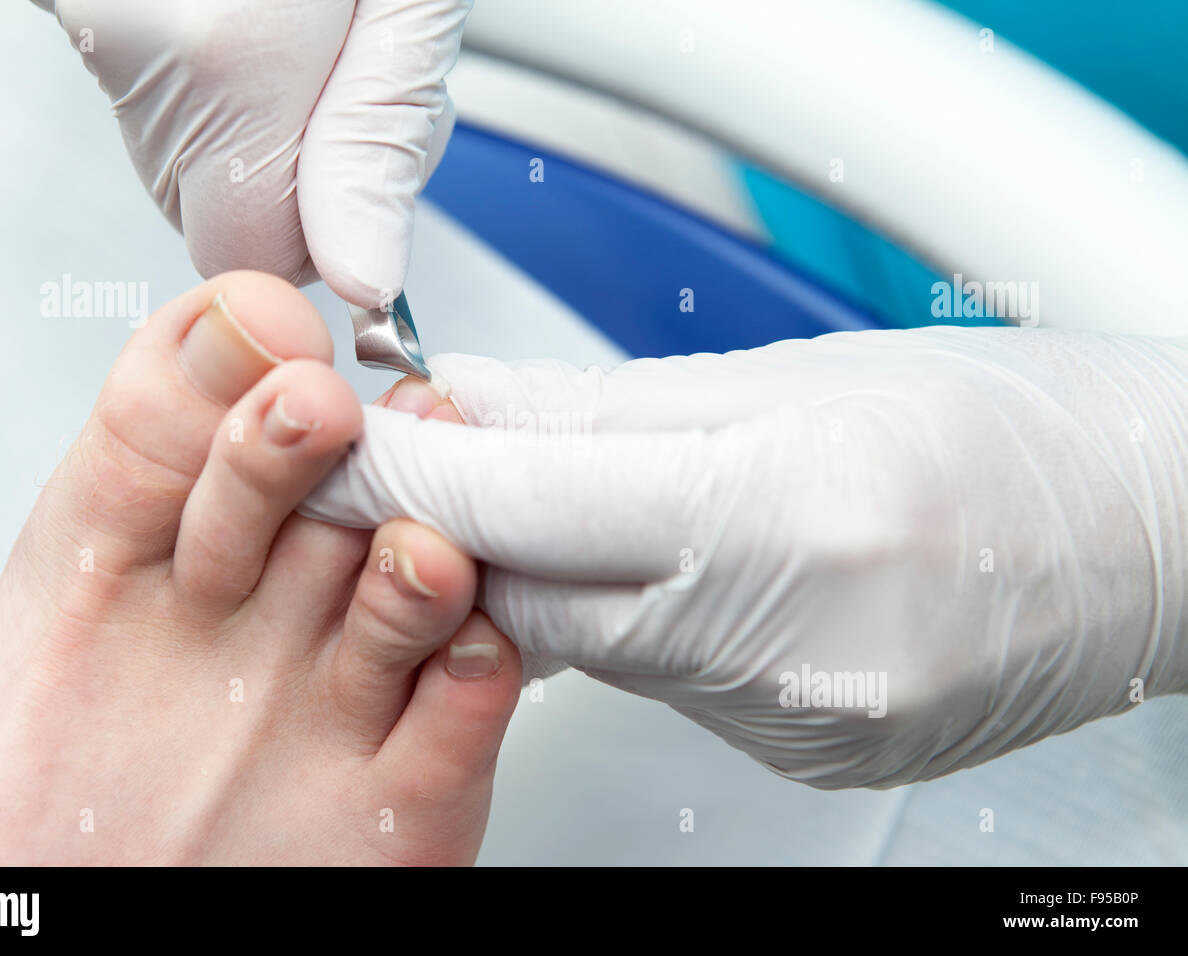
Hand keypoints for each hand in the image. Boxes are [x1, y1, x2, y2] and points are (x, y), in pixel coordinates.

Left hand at [0, 273, 519, 863]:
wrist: (63, 948)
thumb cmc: (19, 825)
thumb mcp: (51, 604)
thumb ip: (144, 445)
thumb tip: (235, 312)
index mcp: (163, 554)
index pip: (218, 423)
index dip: (243, 374)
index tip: (267, 344)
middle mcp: (261, 614)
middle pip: (338, 491)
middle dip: (352, 453)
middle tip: (340, 428)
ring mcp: (341, 699)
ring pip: (422, 590)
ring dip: (425, 557)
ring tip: (408, 551)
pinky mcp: (409, 793)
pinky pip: (471, 707)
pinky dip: (483, 667)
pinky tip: (466, 646)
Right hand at [33, 0, 468, 304]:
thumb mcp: (404, 6)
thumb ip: (379, 141)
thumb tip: (365, 275)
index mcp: (228, 69)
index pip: (258, 265)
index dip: (325, 242)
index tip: (361, 192)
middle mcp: (145, 66)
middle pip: (228, 222)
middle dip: (302, 183)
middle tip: (344, 78)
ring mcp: (109, 45)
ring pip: (199, 170)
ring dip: (266, 136)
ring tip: (305, 34)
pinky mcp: (97, 26)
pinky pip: (171, 115)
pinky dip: (225, 95)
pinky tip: (263, 28)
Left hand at [302, 327, 1187, 787]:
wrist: (1151, 531)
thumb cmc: (1003, 424)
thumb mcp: (799, 375)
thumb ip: (610, 407)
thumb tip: (477, 407)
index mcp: (787, 503)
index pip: (528, 502)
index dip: (418, 472)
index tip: (354, 445)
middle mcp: (794, 634)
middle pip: (541, 598)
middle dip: (476, 535)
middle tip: (452, 467)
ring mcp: (804, 713)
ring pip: (604, 648)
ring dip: (573, 578)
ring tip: (603, 504)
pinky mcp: (813, 749)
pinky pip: (676, 687)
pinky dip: (655, 627)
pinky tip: (695, 577)